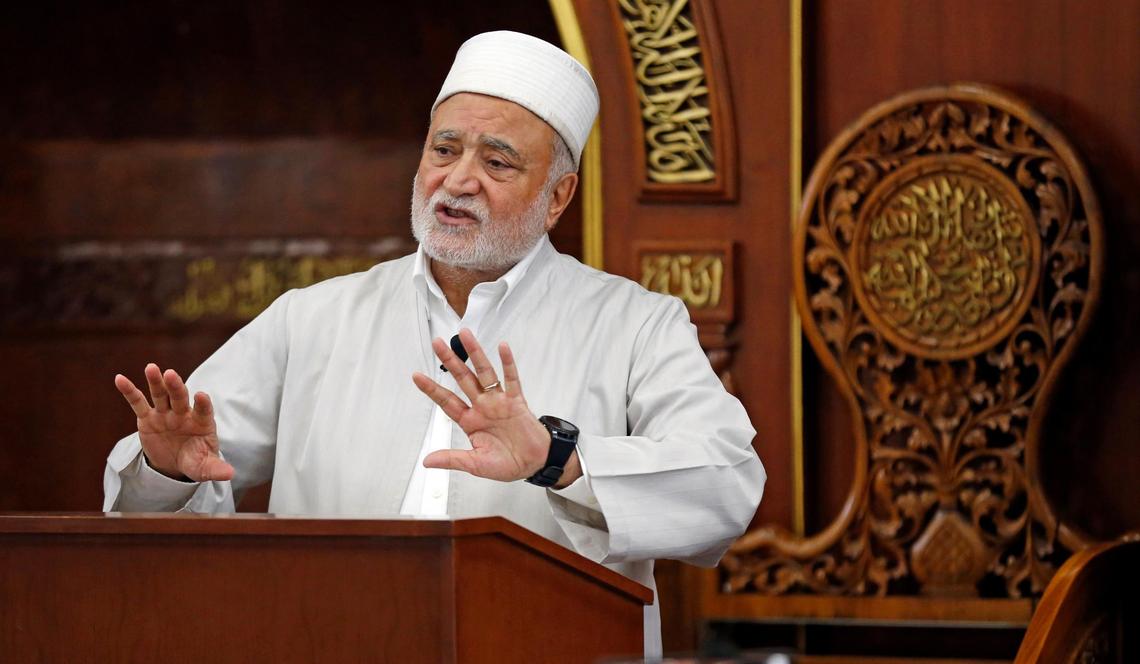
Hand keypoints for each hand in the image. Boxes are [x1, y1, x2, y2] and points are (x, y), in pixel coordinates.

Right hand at [114, 364, 233, 481]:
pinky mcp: (147, 418)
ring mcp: (165, 414)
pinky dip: (129, 391)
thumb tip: (230, 474)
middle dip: (176, 386)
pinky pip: (138, 402)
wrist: (175, 463)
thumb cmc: (195, 461)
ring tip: (151, 368)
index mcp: (201, 423)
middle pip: (180, 397)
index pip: (204, 410)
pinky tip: (120, 379)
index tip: (201, 396)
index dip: (203, 403)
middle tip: (171, 374)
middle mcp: (184, 414)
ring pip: (160, 395)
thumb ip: (215, 468)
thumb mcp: (204, 467)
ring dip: (156, 381)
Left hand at [412, 329, 579, 485]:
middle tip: (437, 343)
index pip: (447, 401)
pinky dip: (507, 363)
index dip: (432, 389)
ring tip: (465, 336)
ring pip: (485, 373)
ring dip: (475, 353)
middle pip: (463, 379)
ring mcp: (500, 401)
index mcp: (471, 421)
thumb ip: (452, 459)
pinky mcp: (517, 401)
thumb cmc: (508, 463)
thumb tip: (428, 461)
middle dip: (450, 361)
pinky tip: (502, 348)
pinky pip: (511, 379)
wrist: (535, 463)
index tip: (417, 376)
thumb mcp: (475, 464)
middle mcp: (483, 407)